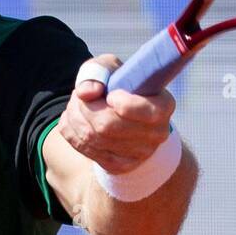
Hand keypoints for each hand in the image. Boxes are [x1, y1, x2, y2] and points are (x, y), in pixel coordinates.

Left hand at [56, 54, 174, 173]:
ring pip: (92, 137)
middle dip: (86, 107)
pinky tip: (75, 120)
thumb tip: (85, 93)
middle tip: (80, 96)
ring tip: (75, 105)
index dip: (123, 104)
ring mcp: (138, 153)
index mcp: (163, 106)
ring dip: (75, 117)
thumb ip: (98, 72)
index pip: (145, 111)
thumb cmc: (120, 85)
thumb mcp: (113, 69)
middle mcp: (155, 133)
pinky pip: (84, 148)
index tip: (110, 95)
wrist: (124, 116)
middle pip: (107, 125)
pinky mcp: (119, 165)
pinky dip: (72, 130)